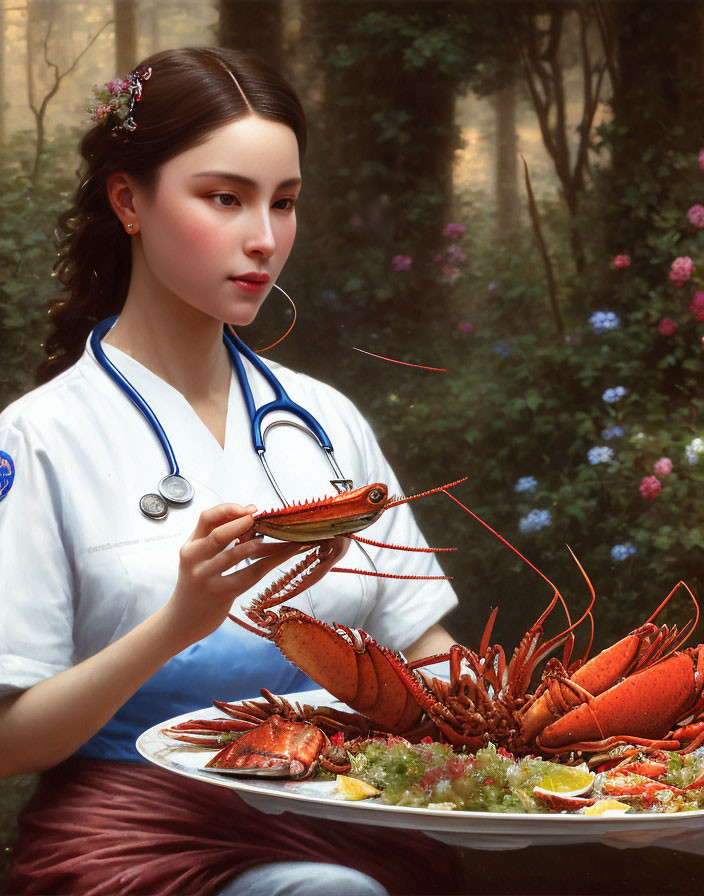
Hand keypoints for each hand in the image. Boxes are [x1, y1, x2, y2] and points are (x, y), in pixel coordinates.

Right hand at [164, 503, 305, 647]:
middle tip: (265, 520)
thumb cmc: (197, 585)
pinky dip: (271, 561)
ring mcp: (206, 578)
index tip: (250, 509)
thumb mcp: (198, 559)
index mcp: (190, 546)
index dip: (229, 509)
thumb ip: (215, 539)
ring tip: (285, 537)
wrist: (182, 620)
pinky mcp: (221, 594)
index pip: (206, 518)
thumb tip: (249, 516)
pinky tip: (284, 554)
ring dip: (267, 543)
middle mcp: (194, 560)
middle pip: (220, 534)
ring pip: (240, 553)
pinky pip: (251, 573)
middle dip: (245, 523)